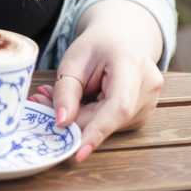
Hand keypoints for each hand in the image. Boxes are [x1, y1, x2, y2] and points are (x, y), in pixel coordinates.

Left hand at [28, 1, 163, 163]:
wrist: (120, 39)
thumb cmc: (95, 47)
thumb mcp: (73, 61)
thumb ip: (66, 91)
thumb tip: (61, 123)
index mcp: (132, 65)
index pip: (118, 107)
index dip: (97, 131)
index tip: (77, 151)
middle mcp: (148, 86)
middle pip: (109, 118)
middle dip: (74, 118)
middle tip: (40, 102)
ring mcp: (150, 102)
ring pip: (110, 124)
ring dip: (81, 117)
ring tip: (56, 94)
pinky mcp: (143, 113)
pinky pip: (113, 123)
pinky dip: (91, 117)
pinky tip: (79, 100)